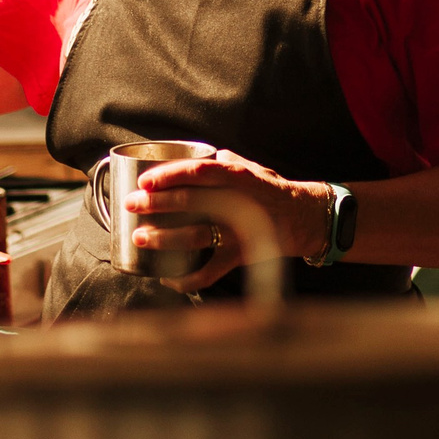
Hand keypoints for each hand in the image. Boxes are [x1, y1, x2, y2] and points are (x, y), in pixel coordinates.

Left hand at [126, 149, 330, 292]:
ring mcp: (238, 231)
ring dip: (164, 238)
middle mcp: (238, 203)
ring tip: (140, 237)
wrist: (307, 219)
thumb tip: (202, 159)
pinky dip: (186, 279)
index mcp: (239, 177)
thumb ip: (226, 164)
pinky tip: (168, 278)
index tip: (145, 180)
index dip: (169, 175)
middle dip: (156, 204)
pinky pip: (209, 272)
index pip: (198, 171)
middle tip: (131, 205)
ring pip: (195, 237)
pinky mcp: (240, 256)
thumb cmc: (275, 191)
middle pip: (190, 202)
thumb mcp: (255, 169)